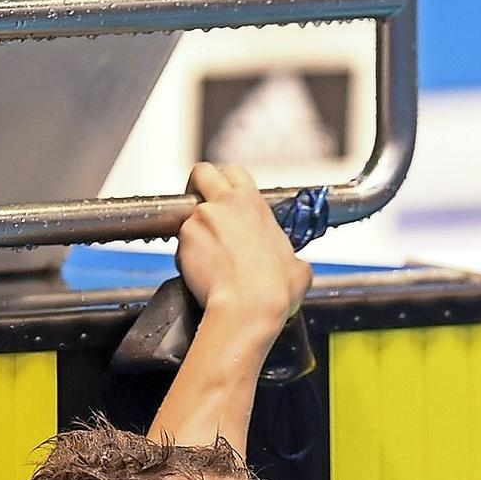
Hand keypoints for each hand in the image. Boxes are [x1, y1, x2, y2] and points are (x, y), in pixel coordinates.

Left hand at [176, 163, 313, 327]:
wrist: (248, 307)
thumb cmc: (274, 290)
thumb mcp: (298, 267)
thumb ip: (290, 254)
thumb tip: (292, 263)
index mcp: (253, 203)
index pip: (234, 172)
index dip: (228, 182)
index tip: (228, 196)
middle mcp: (224, 204)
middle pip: (202, 172)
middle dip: (199, 185)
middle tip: (203, 203)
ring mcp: (201, 220)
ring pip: (190, 214)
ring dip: (197, 230)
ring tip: (210, 257)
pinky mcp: (184, 241)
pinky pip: (182, 243)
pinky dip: (189, 255)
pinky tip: (204, 273)